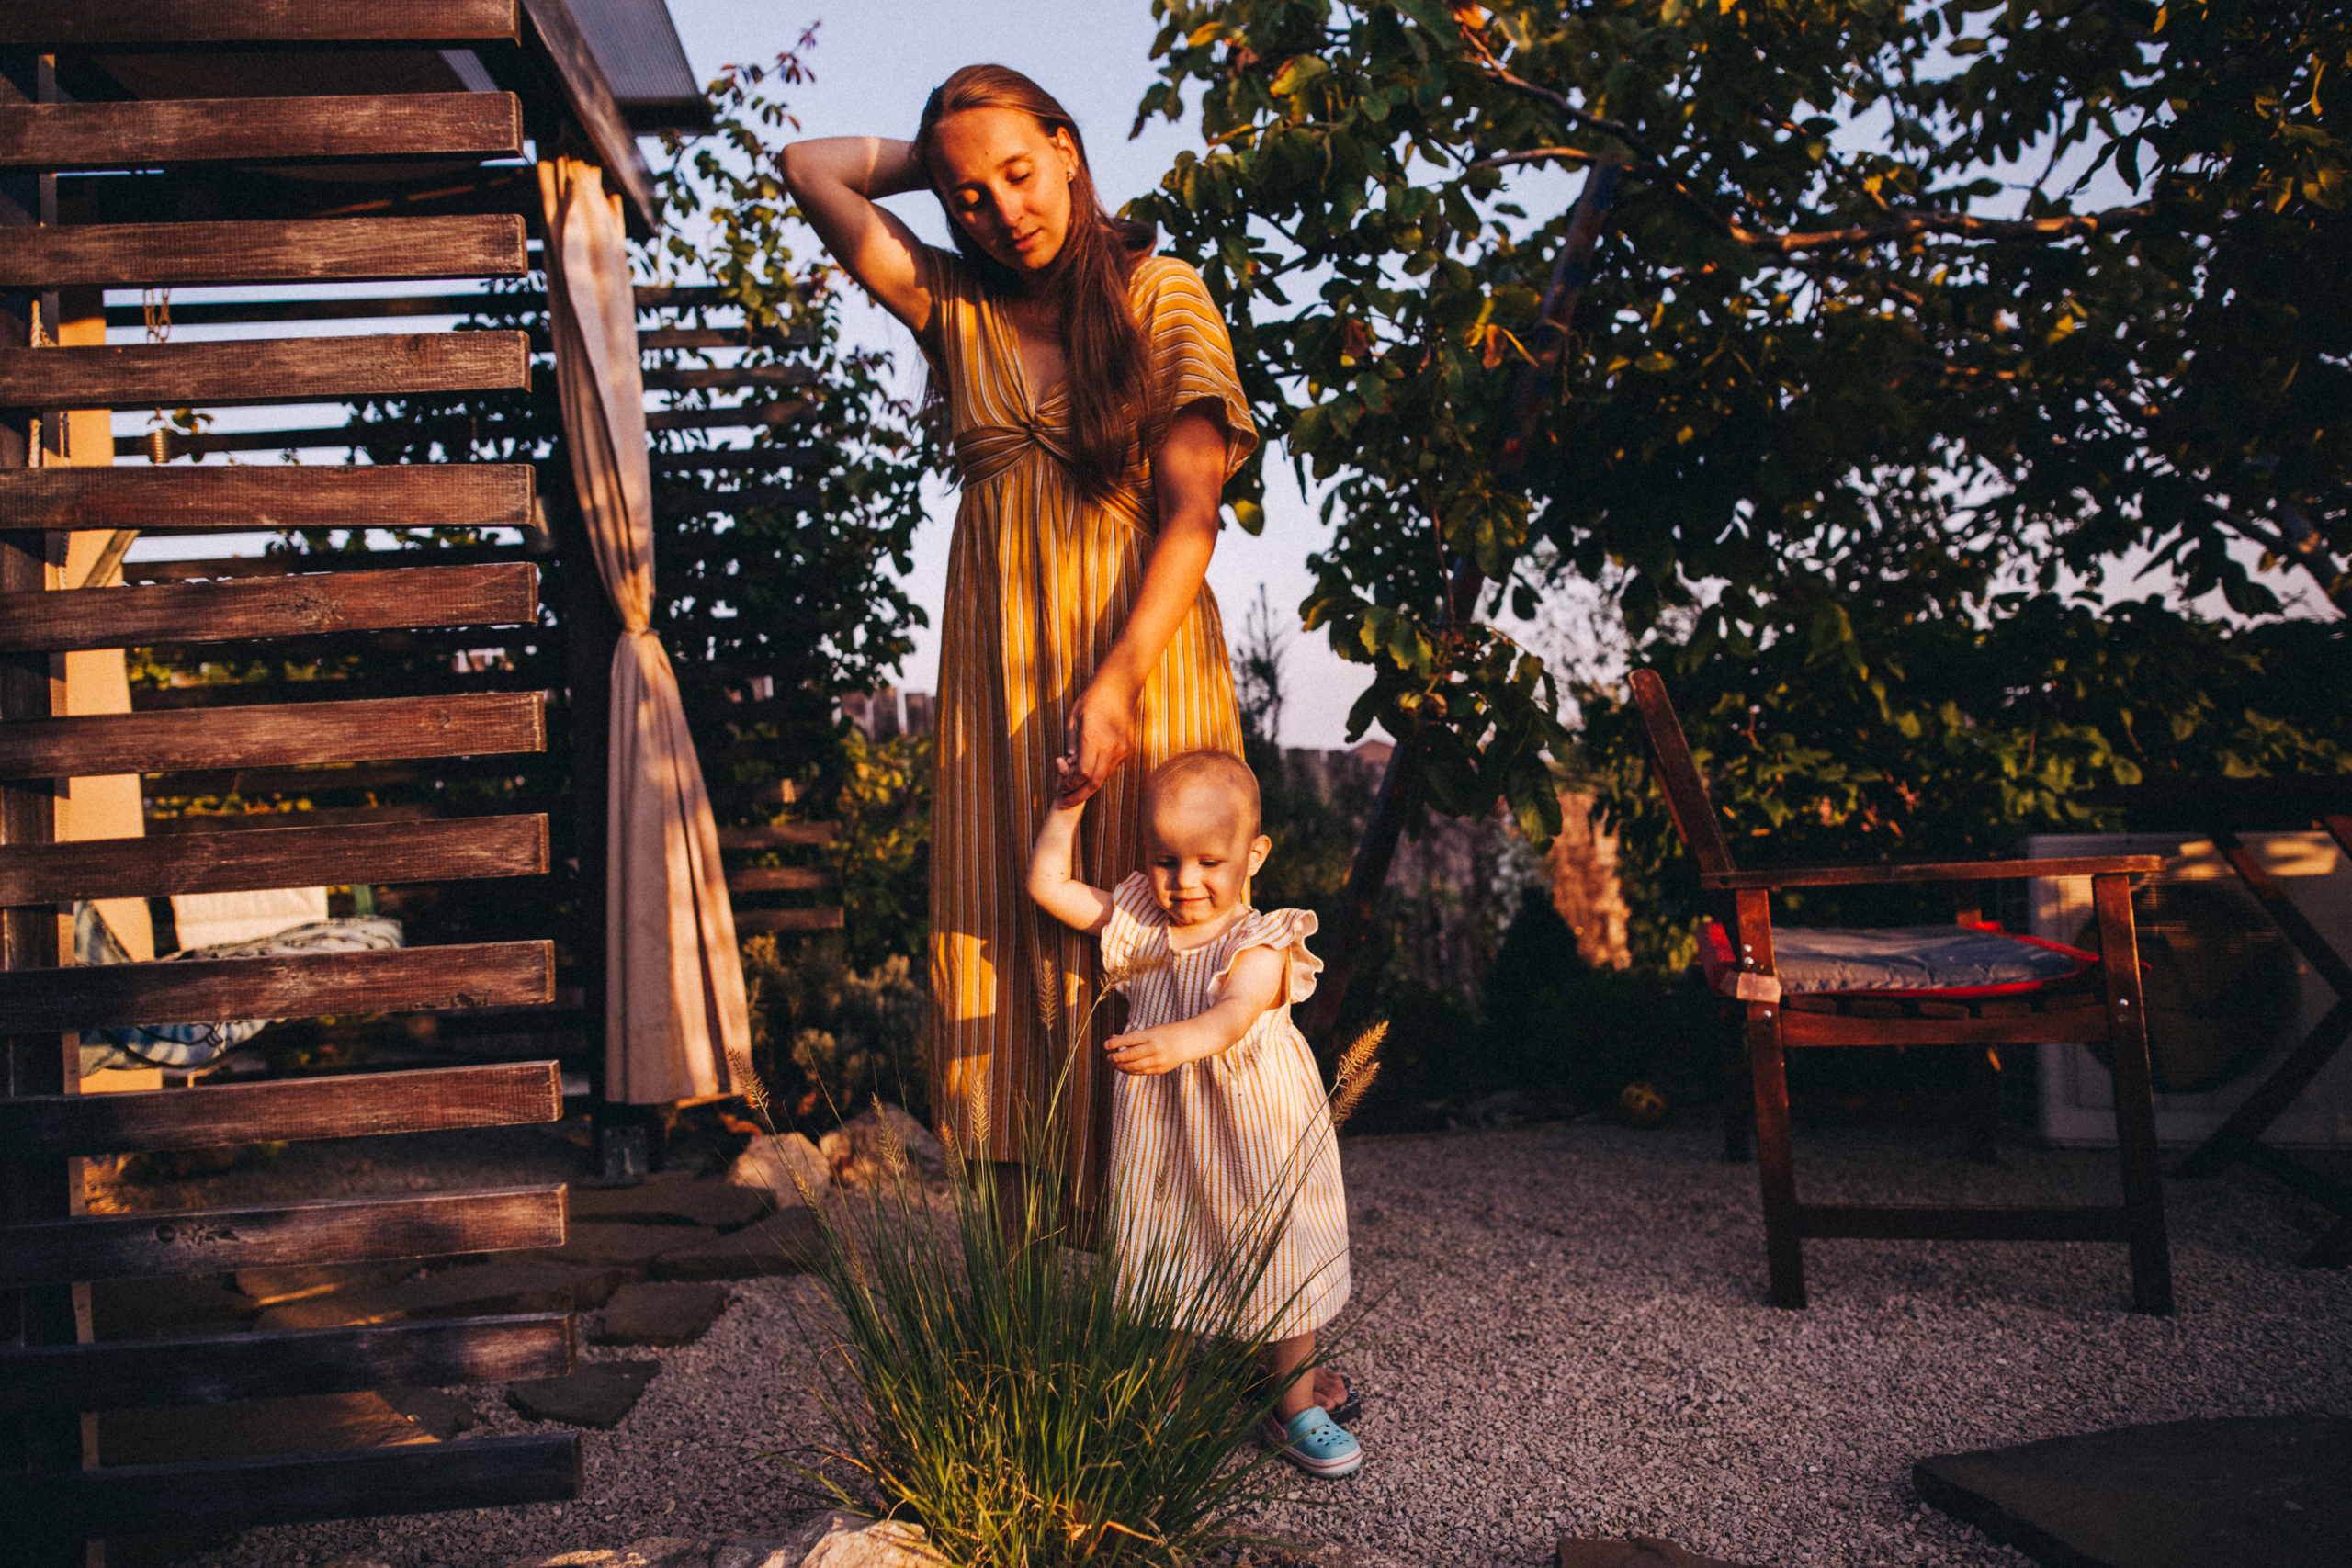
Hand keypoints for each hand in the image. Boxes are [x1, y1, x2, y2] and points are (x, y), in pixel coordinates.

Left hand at [1060, 671, 1139, 804]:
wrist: (1119, 688)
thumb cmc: (1092, 700)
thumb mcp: (1073, 720)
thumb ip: (1071, 745)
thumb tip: (1069, 765)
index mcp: (1094, 738)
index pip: (1083, 774)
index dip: (1070, 785)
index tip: (1060, 788)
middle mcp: (1111, 747)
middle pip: (1095, 783)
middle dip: (1078, 796)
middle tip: (1064, 802)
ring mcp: (1122, 749)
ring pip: (1103, 777)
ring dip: (1087, 786)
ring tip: (1071, 787)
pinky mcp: (1127, 749)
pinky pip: (1110, 768)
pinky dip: (1097, 774)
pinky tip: (1086, 773)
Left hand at [1103, 1021, 1215, 1075]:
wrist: (1187, 1042)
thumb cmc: (1164, 1034)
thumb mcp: (1149, 1031)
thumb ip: (1131, 1037)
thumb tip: (1111, 1039)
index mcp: (1152, 1036)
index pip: (1130, 1040)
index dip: (1116, 1043)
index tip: (1105, 1045)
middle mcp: (1155, 1048)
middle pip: (1131, 1055)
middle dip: (1117, 1057)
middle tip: (1108, 1057)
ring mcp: (1158, 1060)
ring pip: (1135, 1066)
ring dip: (1121, 1066)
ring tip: (1114, 1064)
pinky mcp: (1160, 1069)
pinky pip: (1141, 1072)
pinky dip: (1131, 1071)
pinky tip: (1124, 1068)